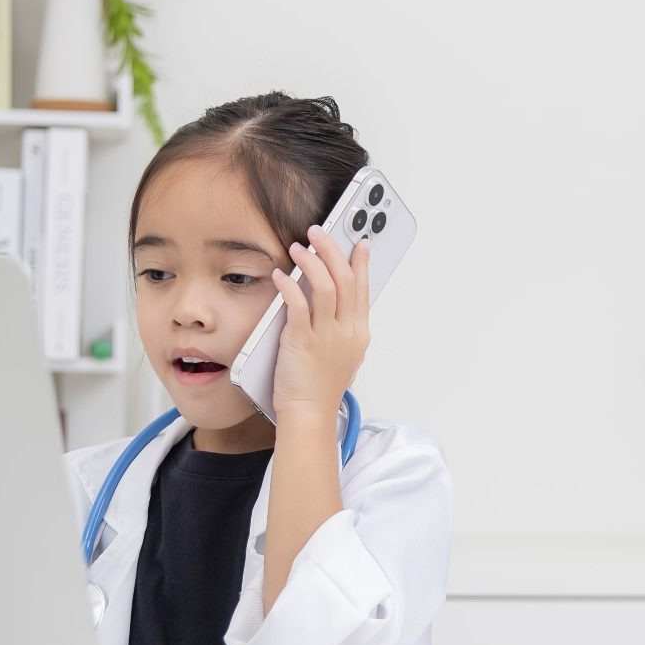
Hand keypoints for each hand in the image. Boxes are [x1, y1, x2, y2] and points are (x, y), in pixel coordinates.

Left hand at [270, 225, 370, 421]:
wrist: (309, 413)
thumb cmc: (322, 387)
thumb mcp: (344, 354)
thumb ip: (342, 326)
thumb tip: (334, 298)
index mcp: (358, 332)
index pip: (363, 288)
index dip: (361, 262)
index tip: (359, 241)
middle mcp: (346, 331)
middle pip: (346, 280)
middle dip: (333, 249)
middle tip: (320, 231)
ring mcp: (326, 336)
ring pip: (326, 287)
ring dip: (311, 262)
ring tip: (299, 247)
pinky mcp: (302, 341)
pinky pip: (297, 306)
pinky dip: (289, 286)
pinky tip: (281, 276)